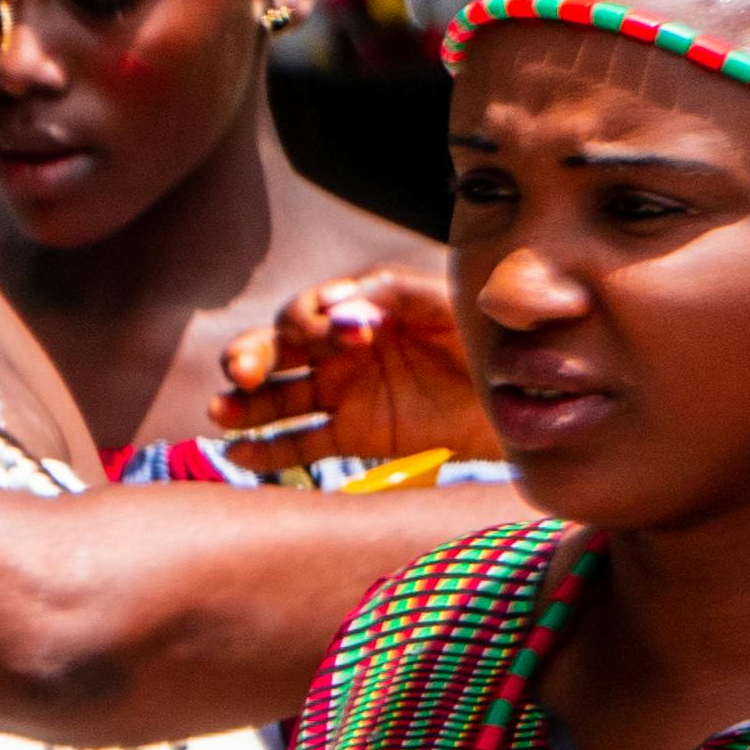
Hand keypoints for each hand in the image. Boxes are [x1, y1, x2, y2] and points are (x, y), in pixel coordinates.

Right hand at [214, 271, 493, 476]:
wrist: (527, 394)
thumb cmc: (488, 335)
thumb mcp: (448, 301)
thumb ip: (394, 294)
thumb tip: (340, 308)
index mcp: (360, 312)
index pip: (312, 312)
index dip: (314, 320)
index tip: (348, 333)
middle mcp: (342, 352)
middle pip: (276, 351)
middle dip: (251, 357)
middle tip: (243, 372)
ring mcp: (344, 394)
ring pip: (277, 398)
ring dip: (244, 405)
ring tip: (222, 414)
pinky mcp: (355, 435)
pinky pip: (300, 445)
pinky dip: (266, 452)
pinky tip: (237, 455)